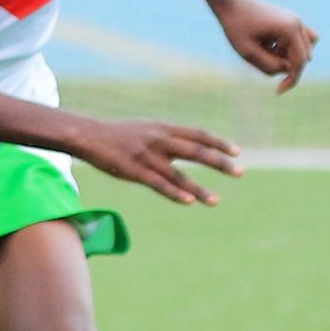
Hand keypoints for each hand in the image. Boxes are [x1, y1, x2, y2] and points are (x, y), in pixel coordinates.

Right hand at [69, 117, 240, 205]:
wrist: (89, 136)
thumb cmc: (119, 134)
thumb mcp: (147, 128)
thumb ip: (169, 136)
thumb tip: (191, 143)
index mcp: (164, 129)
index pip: (198, 134)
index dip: (219, 143)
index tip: (237, 152)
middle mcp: (159, 140)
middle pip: (197, 151)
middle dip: (220, 163)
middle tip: (240, 172)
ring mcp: (147, 157)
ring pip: (179, 174)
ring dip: (199, 189)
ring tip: (216, 201)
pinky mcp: (134, 172)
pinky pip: (158, 185)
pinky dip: (175, 193)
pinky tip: (189, 202)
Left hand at [216, 0, 318, 92]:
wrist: (230, 2)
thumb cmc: (236, 26)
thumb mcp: (247, 52)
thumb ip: (268, 66)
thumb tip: (287, 71)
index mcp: (289, 29)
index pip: (299, 63)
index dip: (291, 80)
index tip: (278, 91)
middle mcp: (297, 23)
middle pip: (303, 57)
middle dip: (285, 64)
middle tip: (260, 55)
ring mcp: (296, 20)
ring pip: (304, 49)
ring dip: (287, 55)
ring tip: (264, 47)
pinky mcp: (292, 20)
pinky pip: (300, 41)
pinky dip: (288, 47)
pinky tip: (269, 43)